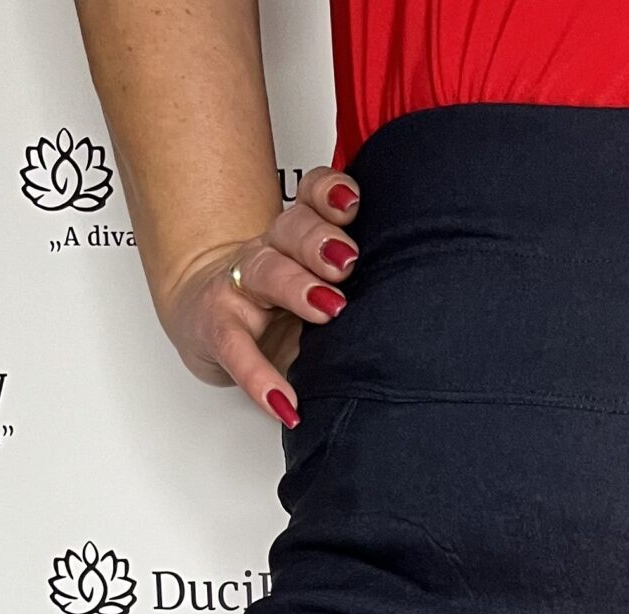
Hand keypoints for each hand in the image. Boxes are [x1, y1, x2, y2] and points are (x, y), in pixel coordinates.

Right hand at [156, 166, 360, 425]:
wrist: (209, 318)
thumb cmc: (277, 306)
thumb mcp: (316, 288)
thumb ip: (357, 289)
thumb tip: (419, 314)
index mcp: (298, 237)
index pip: (312, 199)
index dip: (330, 195)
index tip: (353, 204)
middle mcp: (270, 251)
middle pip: (292, 229)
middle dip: (320, 241)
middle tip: (347, 261)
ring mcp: (242, 287)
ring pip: (267, 270)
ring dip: (297, 286)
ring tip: (328, 309)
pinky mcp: (220, 328)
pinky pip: (237, 350)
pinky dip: (260, 379)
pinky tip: (284, 403)